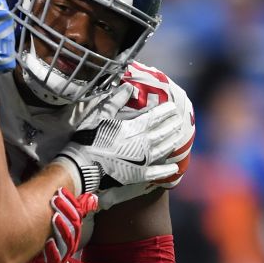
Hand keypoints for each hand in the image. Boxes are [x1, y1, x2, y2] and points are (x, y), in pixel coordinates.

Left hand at [16, 187, 97, 262]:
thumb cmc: (48, 248)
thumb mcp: (55, 229)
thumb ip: (62, 213)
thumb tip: (78, 196)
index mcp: (71, 232)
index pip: (76, 214)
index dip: (70, 202)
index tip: (61, 190)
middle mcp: (69, 243)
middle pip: (74, 224)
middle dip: (66, 209)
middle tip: (56, 198)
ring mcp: (63, 255)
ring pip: (68, 240)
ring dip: (62, 227)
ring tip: (55, 215)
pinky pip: (56, 259)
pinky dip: (53, 251)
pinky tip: (48, 242)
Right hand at [56, 99, 184, 190]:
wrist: (83, 165)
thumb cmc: (90, 137)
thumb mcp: (101, 115)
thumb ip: (116, 100)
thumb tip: (128, 87)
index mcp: (136, 127)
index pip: (156, 117)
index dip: (166, 111)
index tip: (173, 107)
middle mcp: (144, 143)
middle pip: (163, 132)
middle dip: (172, 125)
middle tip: (179, 120)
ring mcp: (144, 160)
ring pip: (163, 149)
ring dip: (172, 142)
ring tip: (178, 136)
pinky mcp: (139, 175)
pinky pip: (158, 172)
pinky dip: (167, 170)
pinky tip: (175, 167)